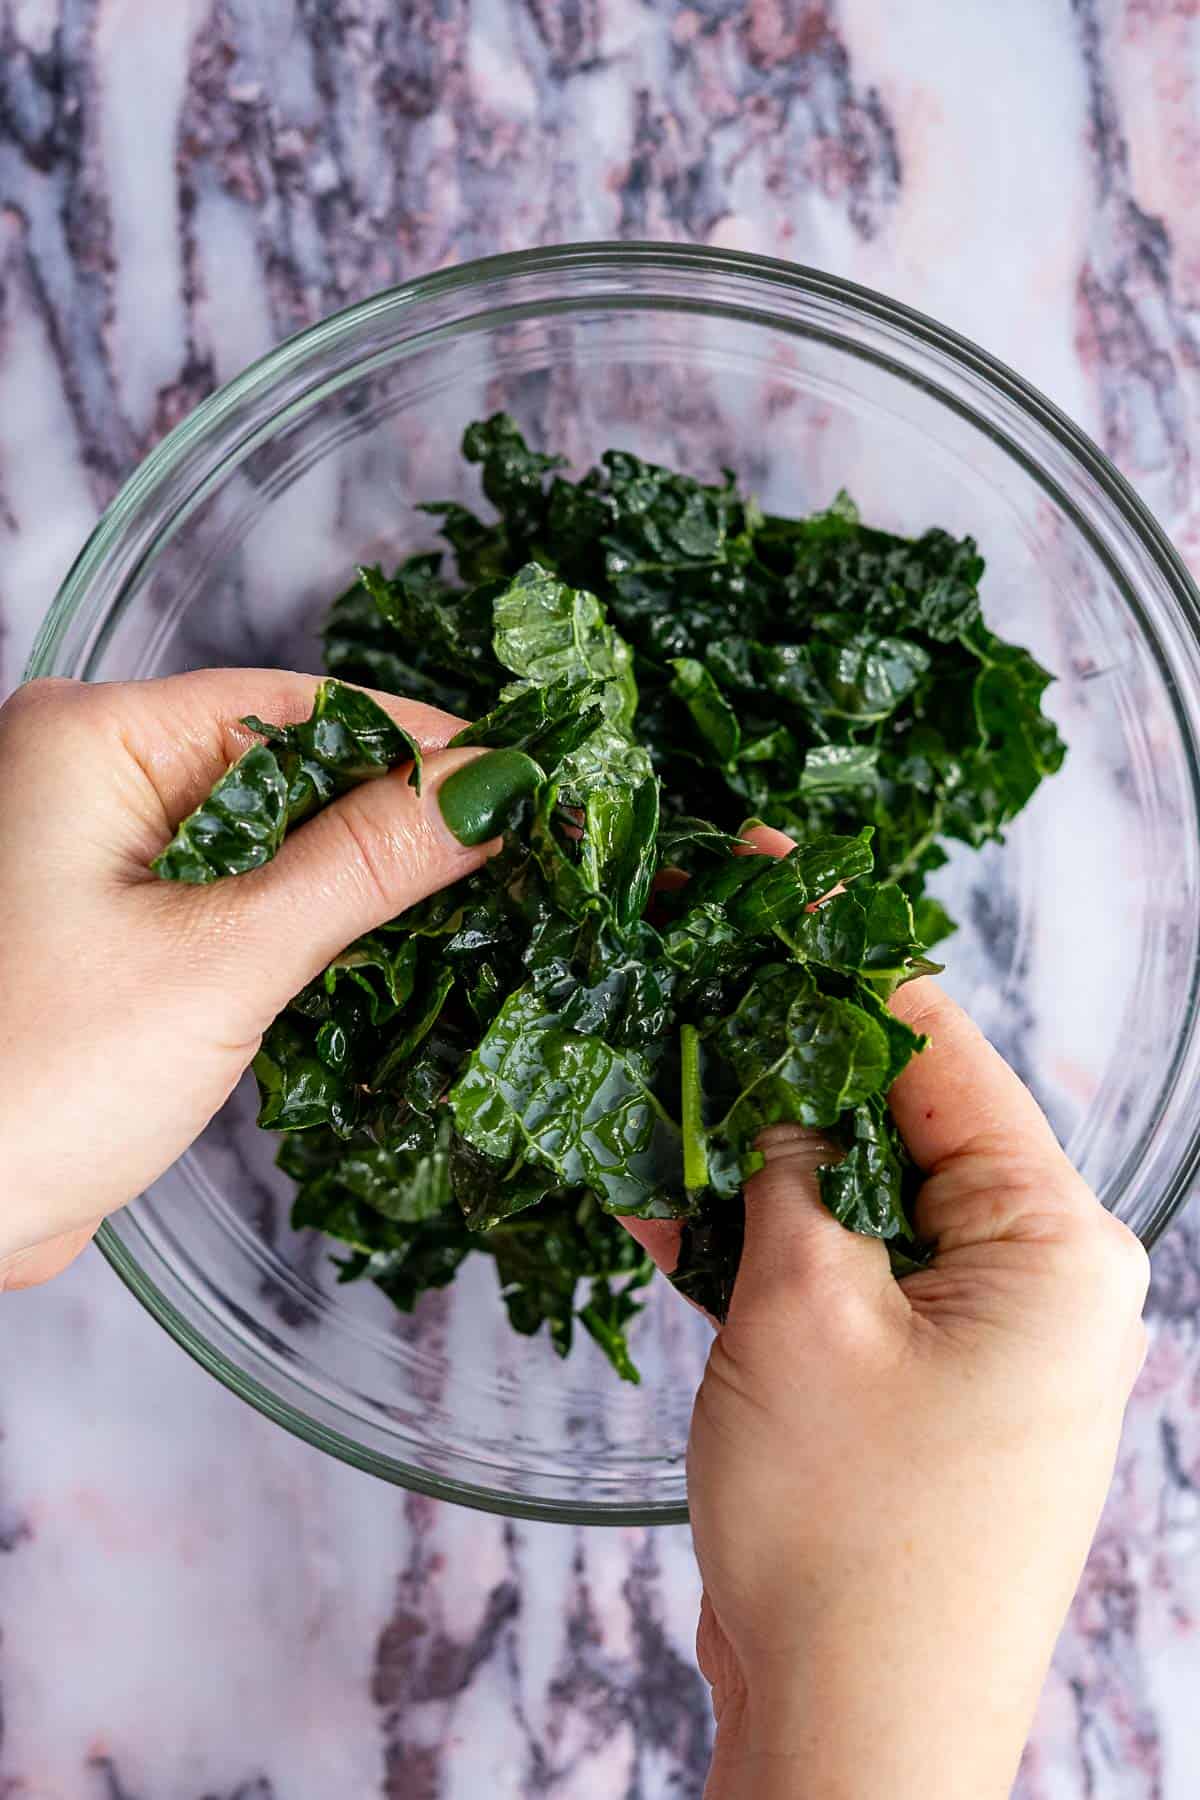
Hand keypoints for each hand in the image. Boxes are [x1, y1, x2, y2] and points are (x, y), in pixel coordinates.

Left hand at [0, 670, 535, 1288]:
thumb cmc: (30, 1080)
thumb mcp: (222, 960)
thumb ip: (362, 865)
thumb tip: (489, 787)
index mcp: (93, 739)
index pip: (296, 706)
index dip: (418, 741)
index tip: (525, 774)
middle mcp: (88, 777)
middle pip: (287, 767)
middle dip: (396, 814)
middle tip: (519, 849)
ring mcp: (96, 856)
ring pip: (267, 838)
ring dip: (358, 876)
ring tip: (479, 900)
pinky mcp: (111, 931)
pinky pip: (234, 898)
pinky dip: (307, 923)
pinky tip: (389, 951)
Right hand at [681, 974, 1148, 1797]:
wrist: (853, 1738)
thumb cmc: (851, 1536)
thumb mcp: (801, 1308)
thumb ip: (788, 1164)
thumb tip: (769, 1074)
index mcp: (1054, 1242)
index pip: (938, 1049)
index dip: (834, 958)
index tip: (755, 875)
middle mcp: (1035, 1278)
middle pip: (892, 1117)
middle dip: (774, 1058)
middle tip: (679, 976)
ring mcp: (975, 1336)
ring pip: (851, 1196)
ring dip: (749, 1155)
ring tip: (643, 1082)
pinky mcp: (913, 1385)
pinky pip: (837, 1275)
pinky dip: (755, 1242)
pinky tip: (658, 1198)